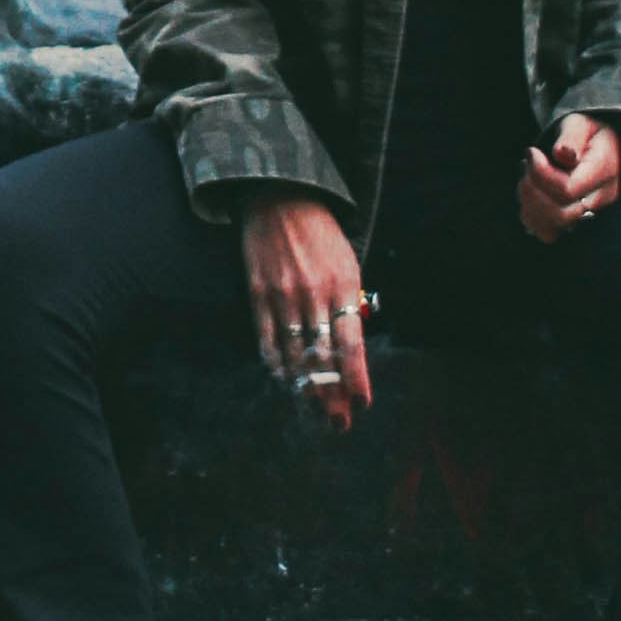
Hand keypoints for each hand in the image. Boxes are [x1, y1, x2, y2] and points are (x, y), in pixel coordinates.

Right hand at [238, 193, 372, 430]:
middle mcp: (313, 294)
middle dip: (332, 394)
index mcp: (343, 285)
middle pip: (323, 357)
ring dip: (305, 387)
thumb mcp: (348, 263)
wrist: (282, 198)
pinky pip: (265, 338)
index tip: (362, 403)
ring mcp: (282, 294)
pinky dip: (274, 364)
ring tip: (314, 409)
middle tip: (338, 422)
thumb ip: (350, 303)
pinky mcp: (257, 292)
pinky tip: (283, 381)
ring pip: (294, 353)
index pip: (351, 344)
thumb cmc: (322, 234)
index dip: (356, 378)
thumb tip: (351, 347)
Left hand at [518, 114, 620, 243]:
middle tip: (525, 165)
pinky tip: (528, 195)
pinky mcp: (574, 220)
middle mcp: (600, 197)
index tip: (531, 152)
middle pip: (559, 214)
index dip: (540, 174)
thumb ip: (571, 137)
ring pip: (551, 228)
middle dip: (531, 191)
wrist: (596, 143)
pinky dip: (531, 216)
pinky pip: (547, 232)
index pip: (568, 190)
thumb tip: (563, 154)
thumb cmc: (585, 132)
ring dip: (528, 204)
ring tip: (526, 178)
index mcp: (604, 171)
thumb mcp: (579, 124)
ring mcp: (589, 212)